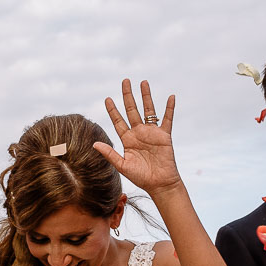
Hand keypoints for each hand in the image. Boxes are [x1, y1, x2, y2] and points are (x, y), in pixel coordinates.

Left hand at [98, 79, 181, 195]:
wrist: (159, 184)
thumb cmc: (141, 177)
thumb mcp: (122, 166)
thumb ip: (110, 154)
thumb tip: (94, 144)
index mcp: (127, 139)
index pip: (118, 121)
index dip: (113, 110)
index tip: (107, 98)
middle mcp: (139, 133)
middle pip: (132, 110)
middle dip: (128, 96)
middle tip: (125, 81)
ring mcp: (152, 133)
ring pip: (148, 110)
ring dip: (146, 96)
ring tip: (143, 82)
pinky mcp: (164, 135)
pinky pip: (167, 119)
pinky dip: (169, 108)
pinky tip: (171, 96)